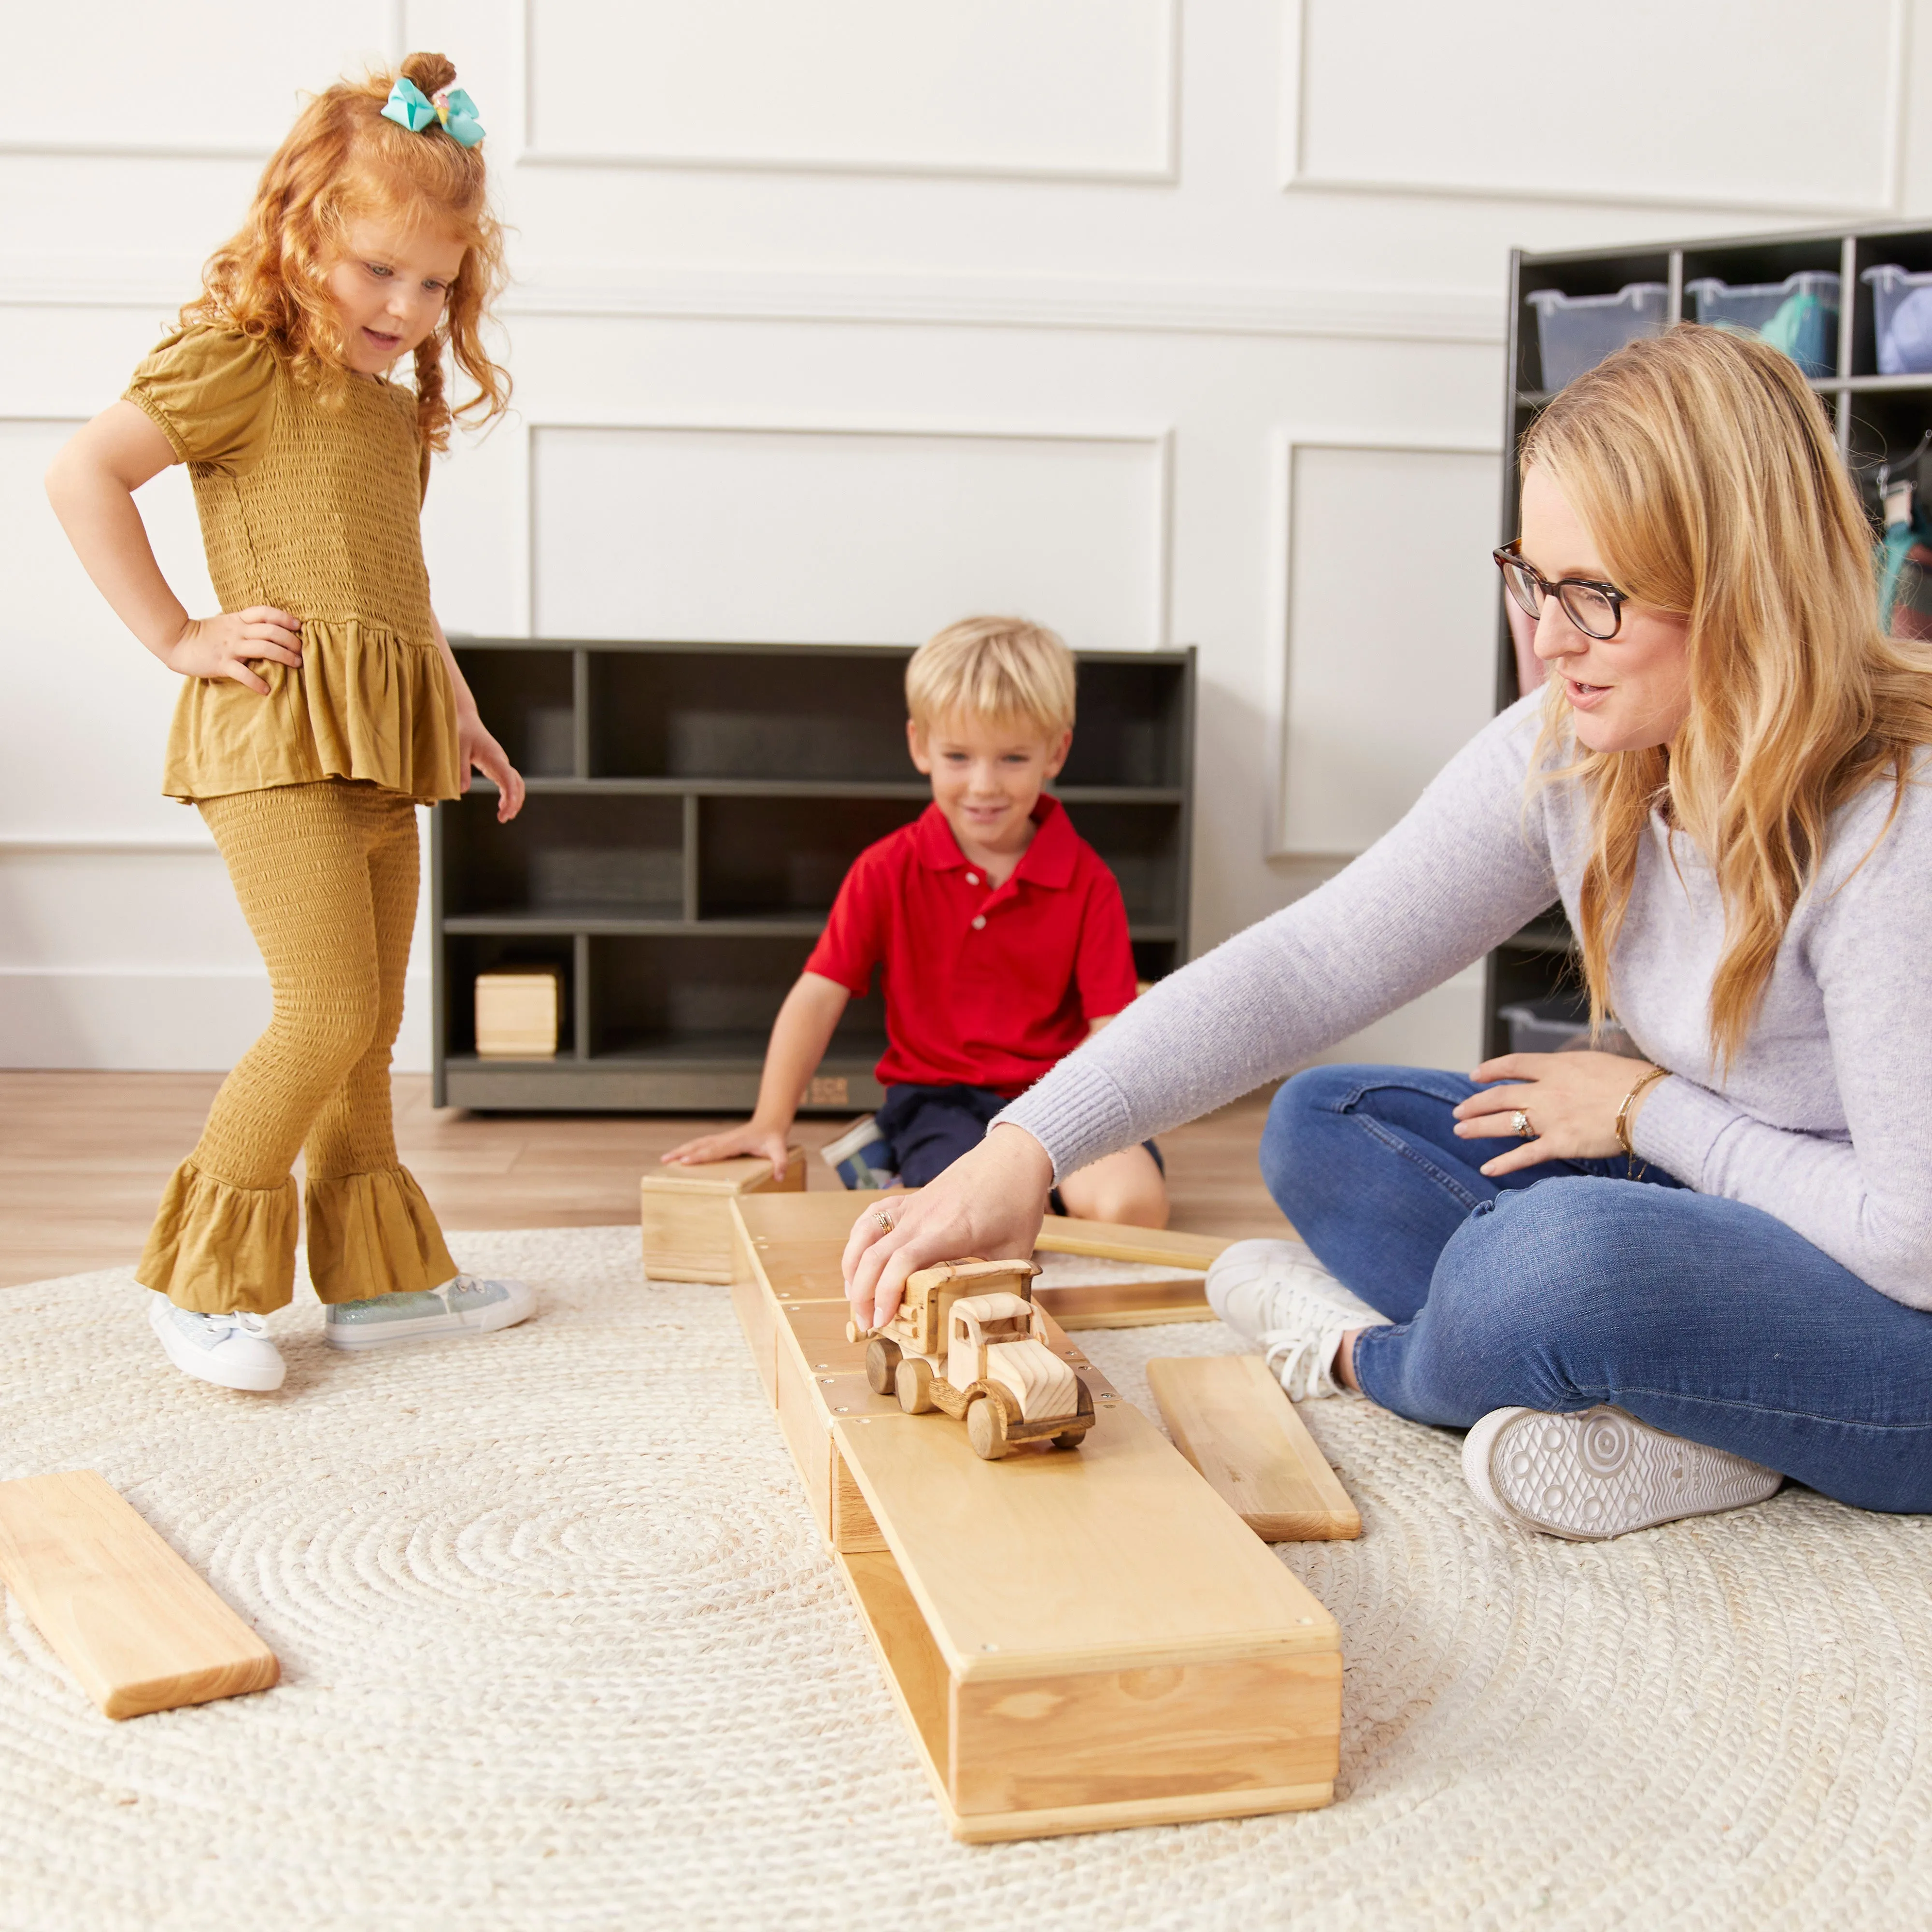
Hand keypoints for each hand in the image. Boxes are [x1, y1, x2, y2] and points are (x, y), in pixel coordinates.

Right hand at [164, 608, 302, 694]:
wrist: (175, 640)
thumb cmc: (204, 635)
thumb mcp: (226, 624)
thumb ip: (245, 625)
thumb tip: (269, 630)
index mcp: (238, 620)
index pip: (265, 612)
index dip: (284, 618)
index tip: (299, 626)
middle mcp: (237, 631)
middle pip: (271, 631)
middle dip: (291, 641)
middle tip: (302, 651)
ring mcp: (229, 647)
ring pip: (263, 648)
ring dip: (283, 656)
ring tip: (297, 665)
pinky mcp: (221, 663)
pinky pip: (242, 673)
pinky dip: (256, 682)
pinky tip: (267, 690)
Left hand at [459, 710, 525, 822]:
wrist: (466, 720)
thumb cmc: (461, 732)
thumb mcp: (457, 750)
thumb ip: (461, 770)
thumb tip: (462, 791)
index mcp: (494, 757)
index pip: (508, 777)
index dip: (511, 794)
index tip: (508, 808)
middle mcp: (501, 761)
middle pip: (517, 784)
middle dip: (514, 802)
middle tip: (503, 818)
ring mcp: (501, 764)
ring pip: (516, 785)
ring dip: (514, 801)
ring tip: (504, 817)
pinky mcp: (497, 766)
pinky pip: (508, 783)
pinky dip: (508, 796)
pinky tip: (502, 807)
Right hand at [662, 1119, 793, 1172]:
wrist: (770, 1121)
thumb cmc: (773, 1137)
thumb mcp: (779, 1149)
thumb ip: (781, 1162)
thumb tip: (780, 1176)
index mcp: (735, 1143)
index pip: (714, 1151)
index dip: (699, 1156)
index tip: (684, 1161)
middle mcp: (724, 1140)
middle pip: (699, 1145)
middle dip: (681, 1152)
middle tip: (664, 1160)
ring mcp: (720, 1139)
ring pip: (697, 1144)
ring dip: (680, 1150)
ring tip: (664, 1158)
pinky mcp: (720, 1140)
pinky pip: (701, 1144)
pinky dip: (688, 1148)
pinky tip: (679, 1154)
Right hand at [841, 1123, 1053, 1330]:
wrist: (1015, 1156)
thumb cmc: (1017, 1202)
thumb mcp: (1017, 1251)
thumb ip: (1002, 1285)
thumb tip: (995, 1319)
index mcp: (949, 1232)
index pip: (902, 1261)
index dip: (885, 1292)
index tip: (882, 1320)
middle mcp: (922, 1218)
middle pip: (874, 1254)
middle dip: (862, 1293)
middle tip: (866, 1323)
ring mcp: (913, 1205)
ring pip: (865, 1233)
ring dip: (852, 1265)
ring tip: (854, 1295)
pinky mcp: (910, 1198)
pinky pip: (873, 1215)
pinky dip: (859, 1238)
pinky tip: (859, 1258)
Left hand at [1453, 1050, 1659, 1177]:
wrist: (1649, 1104)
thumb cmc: (1633, 1081)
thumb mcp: (1596, 1062)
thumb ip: (1572, 1068)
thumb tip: (1562, 1071)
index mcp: (1556, 1065)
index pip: (1513, 1064)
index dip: (1490, 1070)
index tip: (1475, 1076)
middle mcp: (1546, 1090)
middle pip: (1500, 1095)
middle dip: (1475, 1103)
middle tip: (1459, 1111)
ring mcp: (1551, 1118)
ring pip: (1503, 1122)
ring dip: (1478, 1126)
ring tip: (1460, 1130)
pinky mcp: (1561, 1143)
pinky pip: (1525, 1155)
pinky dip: (1504, 1163)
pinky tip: (1487, 1168)